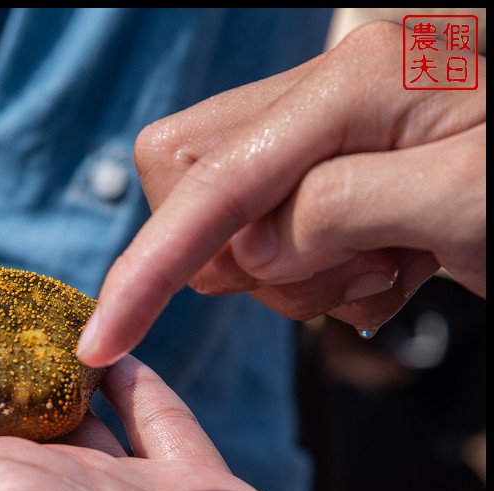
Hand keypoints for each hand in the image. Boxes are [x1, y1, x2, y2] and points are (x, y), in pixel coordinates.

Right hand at [77, 21, 484, 366]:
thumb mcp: (471, 206)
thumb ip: (338, 210)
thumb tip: (249, 246)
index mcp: (357, 82)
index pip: (211, 180)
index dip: (149, 265)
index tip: (102, 339)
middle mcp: (327, 87)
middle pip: (186, 170)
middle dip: (224, 249)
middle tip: (322, 277)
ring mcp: (331, 120)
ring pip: (227, 206)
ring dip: (284, 269)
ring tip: (385, 272)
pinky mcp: (340, 158)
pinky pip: (275, 220)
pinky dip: (314, 268)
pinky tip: (390, 266)